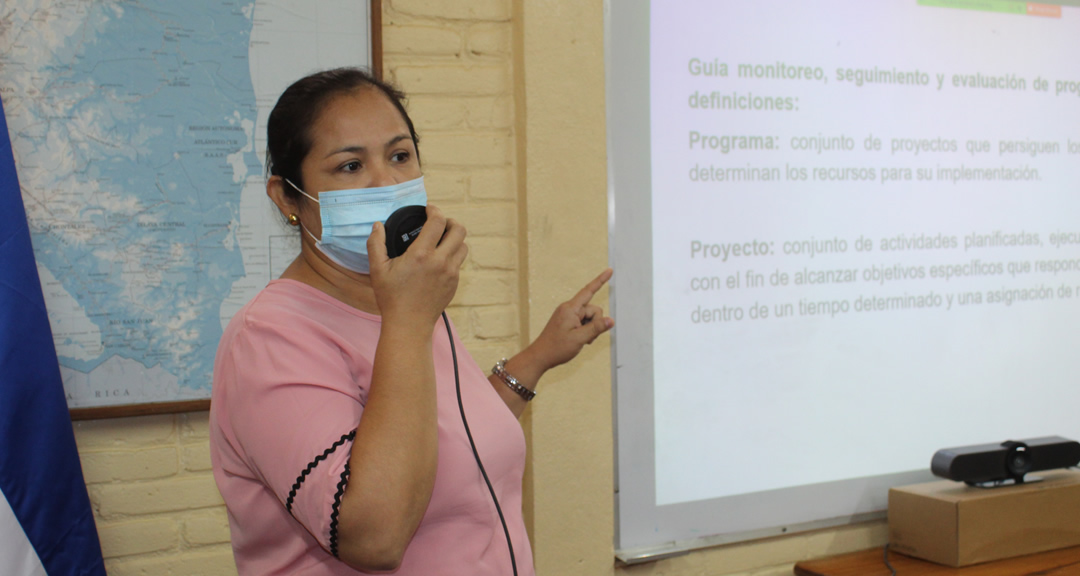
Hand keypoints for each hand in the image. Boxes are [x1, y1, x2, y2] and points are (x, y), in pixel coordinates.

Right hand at [366, 205, 467, 326]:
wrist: (409, 324)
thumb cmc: (391, 298)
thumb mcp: (377, 269)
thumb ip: (376, 244)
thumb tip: (377, 225)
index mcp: (422, 255)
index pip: (438, 221)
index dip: (434, 210)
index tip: (428, 209)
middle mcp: (440, 262)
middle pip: (459, 230)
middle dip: (450, 221)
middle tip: (439, 223)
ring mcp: (451, 273)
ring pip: (463, 246)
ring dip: (455, 238)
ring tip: (442, 239)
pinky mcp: (454, 283)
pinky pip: (459, 262)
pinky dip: (453, 255)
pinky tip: (440, 258)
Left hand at [526, 268, 613, 371]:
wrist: (540, 356)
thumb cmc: (557, 348)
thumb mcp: (580, 338)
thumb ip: (597, 328)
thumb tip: (611, 320)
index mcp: (570, 309)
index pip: (588, 291)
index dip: (600, 281)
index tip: (609, 271)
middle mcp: (569, 308)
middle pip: (593, 309)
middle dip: (595, 323)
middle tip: (585, 338)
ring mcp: (567, 314)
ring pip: (589, 317)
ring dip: (590, 329)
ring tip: (580, 340)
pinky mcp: (567, 321)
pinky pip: (583, 321)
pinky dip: (585, 330)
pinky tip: (578, 339)